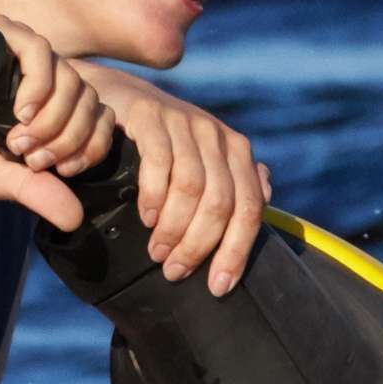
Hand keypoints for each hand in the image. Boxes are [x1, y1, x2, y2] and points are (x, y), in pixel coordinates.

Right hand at [0, 21, 97, 223]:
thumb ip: (36, 190)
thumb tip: (75, 220)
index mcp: (40, 104)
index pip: (94, 117)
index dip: (90, 147)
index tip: (62, 171)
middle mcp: (35, 74)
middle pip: (88, 100)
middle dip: (69, 139)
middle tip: (31, 157)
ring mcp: (17, 51)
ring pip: (71, 78)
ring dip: (54, 118)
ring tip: (18, 139)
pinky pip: (39, 50)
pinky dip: (40, 86)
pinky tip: (19, 112)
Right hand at [84, 71, 270, 291]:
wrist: (115, 96)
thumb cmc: (159, 141)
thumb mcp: (200, 158)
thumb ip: (232, 179)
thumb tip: (267, 197)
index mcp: (236, 151)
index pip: (250, 208)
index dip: (237, 251)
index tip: (218, 287)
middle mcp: (216, 135)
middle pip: (221, 203)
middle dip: (199, 246)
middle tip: (174, 272)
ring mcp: (184, 122)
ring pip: (192, 188)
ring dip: (174, 230)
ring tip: (157, 253)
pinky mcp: (151, 115)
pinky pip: (160, 163)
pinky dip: (153, 197)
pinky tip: (144, 217)